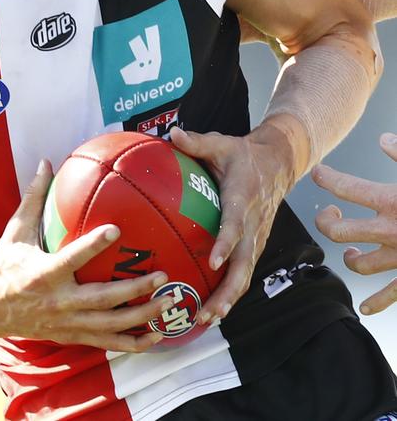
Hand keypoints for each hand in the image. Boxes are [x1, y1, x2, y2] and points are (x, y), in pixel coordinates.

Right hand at [0, 160, 174, 351]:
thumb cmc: (3, 264)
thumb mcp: (16, 230)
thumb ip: (34, 197)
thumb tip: (46, 162)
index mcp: (43, 274)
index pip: (72, 258)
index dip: (93, 245)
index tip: (116, 230)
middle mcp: (58, 302)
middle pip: (103, 300)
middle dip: (135, 290)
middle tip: (161, 275)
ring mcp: (66, 323)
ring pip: (109, 326)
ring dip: (141, 317)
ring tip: (167, 302)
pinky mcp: (70, 336)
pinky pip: (105, 343)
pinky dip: (131, 342)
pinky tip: (155, 337)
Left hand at [169, 123, 294, 324]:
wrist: (280, 161)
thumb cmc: (244, 154)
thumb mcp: (221, 143)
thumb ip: (197, 142)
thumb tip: (172, 134)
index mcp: (242, 198)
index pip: (235, 224)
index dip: (226, 243)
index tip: (214, 262)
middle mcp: (253, 223)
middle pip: (244, 263)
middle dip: (227, 291)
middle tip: (207, 312)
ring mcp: (257, 236)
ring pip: (246, 274)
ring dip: (229, 299)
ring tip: (206, 319)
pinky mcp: (256, 243)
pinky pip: (244, 271)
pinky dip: (232, 292)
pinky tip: (212, 307)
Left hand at [312, 133, 396, 314]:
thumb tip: (384, 139)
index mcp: (391, 200)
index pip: (345, 187)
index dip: (326, 178)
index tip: (318, 172)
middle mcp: (390, 231)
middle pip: (338, 229)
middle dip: (325, 221)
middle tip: (327, 212)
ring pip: (358, 264)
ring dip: (349, 257)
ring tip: (348, 249)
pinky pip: (390, 296)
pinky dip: (376, 303)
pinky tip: (365, 308)